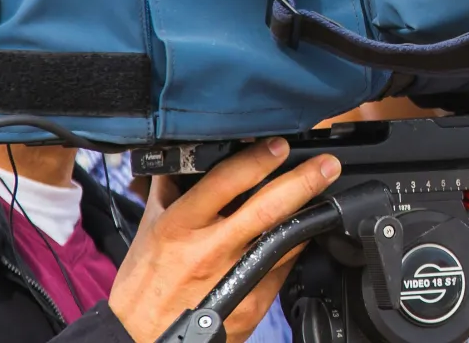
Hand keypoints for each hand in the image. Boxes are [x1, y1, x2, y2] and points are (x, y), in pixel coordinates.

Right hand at [106, 138, 341, 342]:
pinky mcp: (254, 302)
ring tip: (325, 194)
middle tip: (326, 165)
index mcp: (179, 226)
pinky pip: (286, 266)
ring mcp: (236, 278)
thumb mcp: (149, 230)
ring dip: (310, 215)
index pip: (224, 182)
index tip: (279, 145)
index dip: (257, 159)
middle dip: (303, 182)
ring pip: (286, 239)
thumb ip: (170, 192)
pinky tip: (305, 233)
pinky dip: (297, 246)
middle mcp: (210, 250)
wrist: (142, 339)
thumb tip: (187, 157)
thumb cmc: (144, 285)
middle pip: (267, 208)